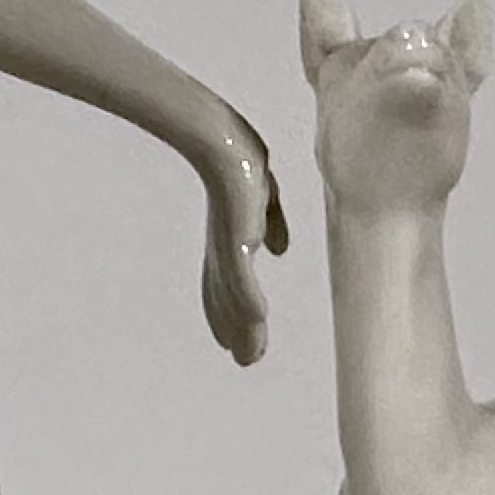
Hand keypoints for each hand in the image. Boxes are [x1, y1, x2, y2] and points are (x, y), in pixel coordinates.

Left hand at [194, 101, 286, 366]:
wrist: (215, 133)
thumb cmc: (236, 154)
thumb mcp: (261, 192)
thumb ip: (269, 220)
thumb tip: (279, 250)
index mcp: (227, 237)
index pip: (228, 282)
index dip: (232, 313)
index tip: (234, 342)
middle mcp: (223, 243)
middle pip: (229, 295)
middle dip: (238, 328)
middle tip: (246, 361)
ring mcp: (227, 237)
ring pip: (236, 289)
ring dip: (245, 323)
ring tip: (250, 355)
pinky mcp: (232, 228)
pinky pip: (239, 267)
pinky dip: (246, 292)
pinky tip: (257, 315)